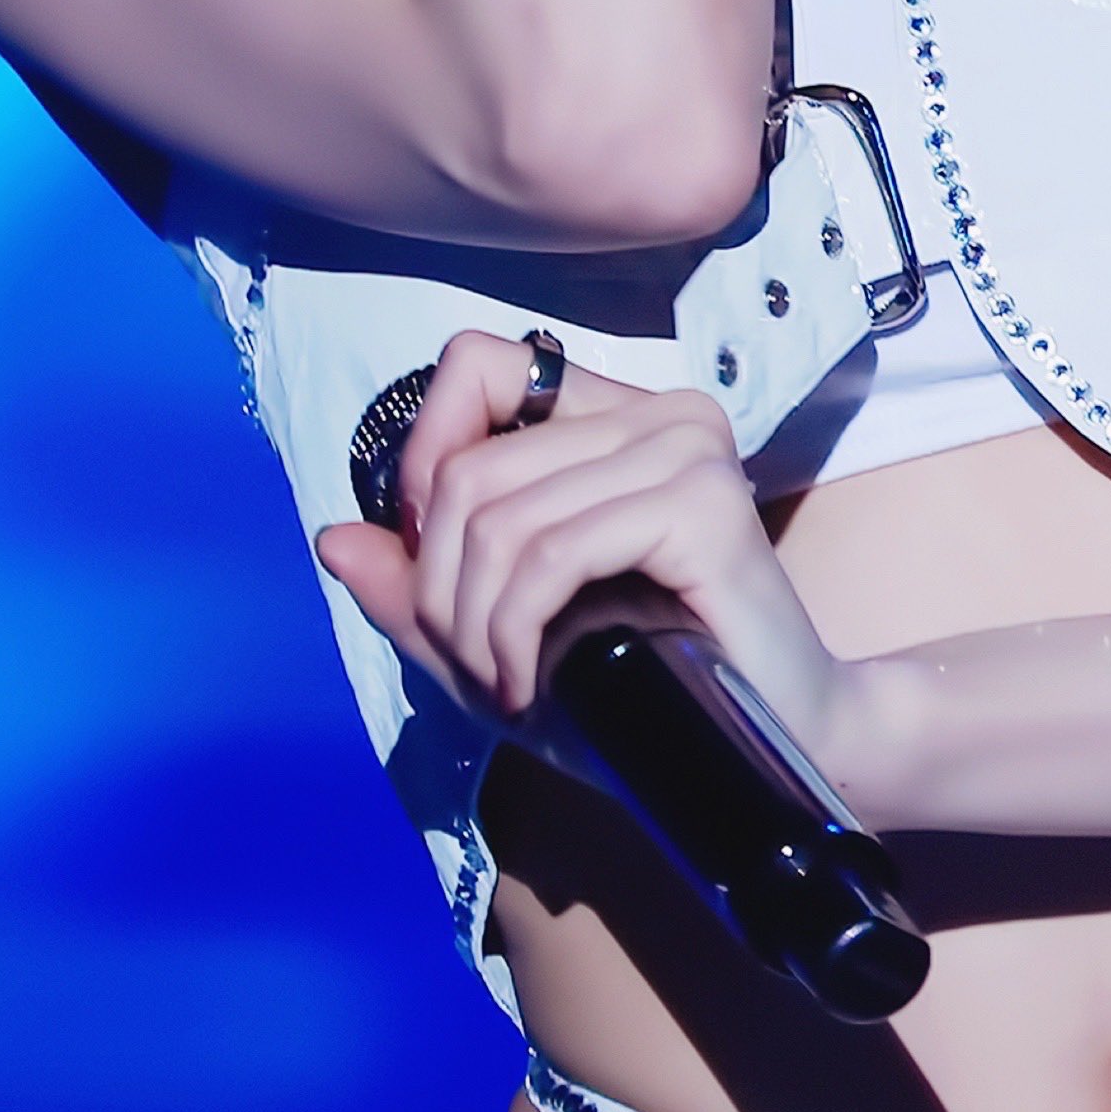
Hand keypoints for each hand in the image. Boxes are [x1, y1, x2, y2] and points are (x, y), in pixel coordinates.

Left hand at [314, 324, 853, 752]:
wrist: (776, 745)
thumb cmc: (645, 692)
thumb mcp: (501, 644)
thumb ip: (417, 593)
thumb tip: (334, 539)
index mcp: (613, 415)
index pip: (476, 366)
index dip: (424, 459)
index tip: (432, 567)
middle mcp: (656, 411)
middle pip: (469, 469)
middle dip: (439, 587)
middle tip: (472, 664)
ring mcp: (684, 448)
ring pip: (500, 518)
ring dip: (473, 626)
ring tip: (501, 685)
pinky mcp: (702, 503)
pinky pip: (553, 554)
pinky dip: (512, 631)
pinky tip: (525, 685)